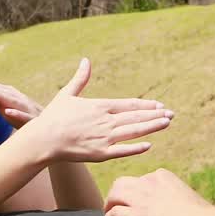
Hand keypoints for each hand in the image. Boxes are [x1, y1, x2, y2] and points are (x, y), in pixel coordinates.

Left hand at [0, 77, 42, 128]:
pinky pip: (24, 117)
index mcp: (14, 97)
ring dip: (1, 97)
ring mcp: (27, 110)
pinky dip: (17, 114)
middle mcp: (20, 101)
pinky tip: (7, 112)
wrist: (51, 128)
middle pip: (2, 93)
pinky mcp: (33, 121)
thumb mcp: (9, 105)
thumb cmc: (27, 116)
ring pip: (12, 102)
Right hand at [20, 58, 173, 162]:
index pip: (129, 105)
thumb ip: (80, 78)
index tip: (159, 105)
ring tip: (167, 123)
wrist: (43, 140)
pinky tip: (149, 145)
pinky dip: (136, 148)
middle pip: (136, 117)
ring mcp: (104, 138)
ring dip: (152, 127)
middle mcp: (105, 121)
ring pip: (134, 131)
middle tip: (171, 114)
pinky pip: (123, 151)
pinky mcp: (100, 154)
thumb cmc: (53, 117)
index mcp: (99, 106)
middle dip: (155, 115)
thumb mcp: (67, 94)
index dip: (146, 105)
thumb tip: (85, 60)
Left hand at [102, 168, 212, 215]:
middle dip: (116, 194)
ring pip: (114, 195)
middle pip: (121, 183)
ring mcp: (141, 199)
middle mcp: (148, 182)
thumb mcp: (184, 194)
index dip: (133, 191)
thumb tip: (171, 204)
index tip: (133, 200)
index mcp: (161, 176)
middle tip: (114, 206)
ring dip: (109, 205)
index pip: (139, 179)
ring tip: (109, 214)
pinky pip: (113, 214)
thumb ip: (172, 193)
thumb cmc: (201, 214)